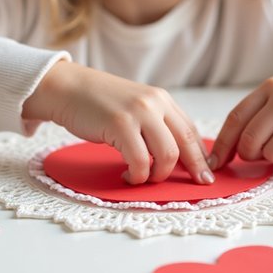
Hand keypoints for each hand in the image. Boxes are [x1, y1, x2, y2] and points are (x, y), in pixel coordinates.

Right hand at [23, 62, 214, 185]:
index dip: (201, 155)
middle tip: (195, 185)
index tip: (206, 173)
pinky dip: (138, 175)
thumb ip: (154, 124)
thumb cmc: (98, 103)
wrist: (66, 87)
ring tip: (143, 177)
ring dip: (158, 175)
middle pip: (186, 143)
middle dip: (194, 168)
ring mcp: (138, 113)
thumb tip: (173, 156)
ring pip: (167, 155)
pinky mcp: (120, 125)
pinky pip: (140, 161)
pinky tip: (128, 175)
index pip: (190, 131)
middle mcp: (155, 103)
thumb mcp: (134, 106)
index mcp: (161, 99)